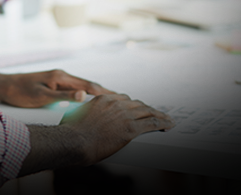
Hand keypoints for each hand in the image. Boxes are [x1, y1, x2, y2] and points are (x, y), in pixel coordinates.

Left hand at [0, 69, 113, 107]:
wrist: (5, 86)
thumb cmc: (21, 92)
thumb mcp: (42, 96)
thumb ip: (63, 96)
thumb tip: (83, 95)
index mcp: (61, 77)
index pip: (88, 85)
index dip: (104, 93)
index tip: (118, 99)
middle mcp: (61, 76)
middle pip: (88, 85)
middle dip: (104, 92)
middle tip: (121, 100)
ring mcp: (58, 79)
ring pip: (82, 87)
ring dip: (96, 93)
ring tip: (110, 102)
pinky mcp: (54, 84)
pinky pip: (74, 89)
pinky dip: (85, 94)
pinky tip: (89, 100)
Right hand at [60, 93, 174, 164]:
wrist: (73, 141)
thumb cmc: (71, 133)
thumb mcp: (76, 116)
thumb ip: (84, 114)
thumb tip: (80, 119)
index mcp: (103, 99)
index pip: (123, 99)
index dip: (133, 105)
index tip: (137, 108)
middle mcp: (115, 104)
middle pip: (137, 104)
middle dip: (146, 110)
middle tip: (154, 114)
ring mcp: (124, 115)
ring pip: (147, 112)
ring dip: (158, 115)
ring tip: (166, 119)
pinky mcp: (130, 128)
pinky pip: (152, 123)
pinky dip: (163, 123)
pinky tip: (169, 125)